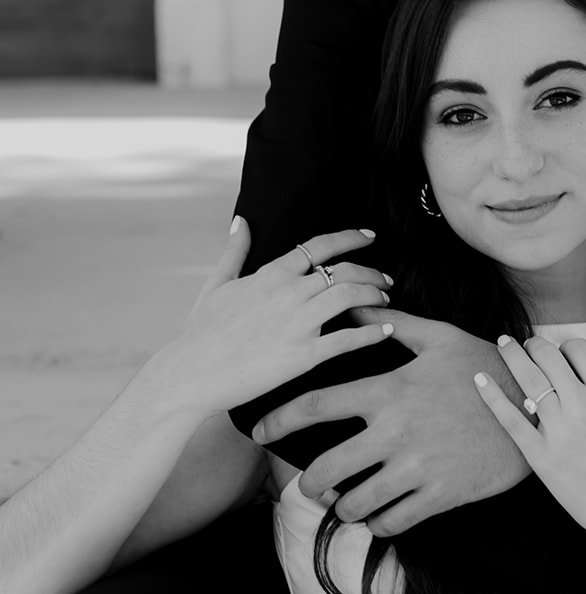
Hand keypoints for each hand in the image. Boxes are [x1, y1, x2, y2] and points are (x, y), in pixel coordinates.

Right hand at [151, 221, 392, 416]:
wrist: (190, 373)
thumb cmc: (200, 332)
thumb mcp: (216, 284)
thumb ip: (234, 251)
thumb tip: (242, 220)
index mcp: (270, 274)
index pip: (320, 246)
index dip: (349, 238)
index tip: (369, 236)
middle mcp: (288, 292)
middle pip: (344, 271)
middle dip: (371, 272)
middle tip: (386, 279)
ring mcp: (297, 323)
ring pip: (350, 296)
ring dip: (375, 295)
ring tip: (386, 300)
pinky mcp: (303, 355)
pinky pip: (347, 339)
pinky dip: (372, 332)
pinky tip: (386, 330)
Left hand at [252, 310, 530, 533]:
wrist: (536, 406)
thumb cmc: (484, 365)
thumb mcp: (439, 337)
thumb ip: (391, 324)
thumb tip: (352, 304)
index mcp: (389, 390)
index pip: (317, 405)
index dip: (279, 420)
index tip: (260, 431)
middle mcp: (395, 431)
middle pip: (326, 469)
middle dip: (308, 483)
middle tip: (309, 484)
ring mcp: (417, 466)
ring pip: (355, 503)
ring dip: (343, 506)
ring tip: (345, 500)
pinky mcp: (439, 494)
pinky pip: (390, 523)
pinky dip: (377, 523)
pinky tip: (379, 513)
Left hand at [474, 333, 585, 559]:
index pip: (577, 349)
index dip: (569, 346)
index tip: (565, 353)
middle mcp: (580, 405)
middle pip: (548, 357)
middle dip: (536, 344)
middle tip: (527, 344)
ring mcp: (557, 430)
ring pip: (527, 379)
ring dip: (511, 355)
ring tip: (503, 343)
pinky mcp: (540, 456)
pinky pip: (511, 419)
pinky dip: (493, 396)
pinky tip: (480, 377)